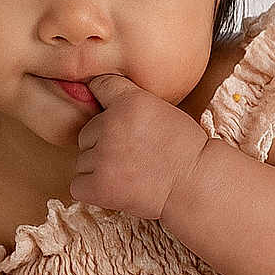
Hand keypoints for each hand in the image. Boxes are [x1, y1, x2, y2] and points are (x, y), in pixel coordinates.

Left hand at [70, 73, 210, 219]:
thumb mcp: (161, 109)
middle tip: (132, 154)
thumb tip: (94, 95)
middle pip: (86, 132)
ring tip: (129, 172)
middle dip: (102, 143)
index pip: (99, 85)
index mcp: (130, 101)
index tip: (112, 115)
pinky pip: (78, 185)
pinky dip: (92, 189)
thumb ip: (129, 102)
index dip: (104, 102)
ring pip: (82, 160)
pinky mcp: (99, 185)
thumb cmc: (184, 149)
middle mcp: (112, 124)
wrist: (197, 184)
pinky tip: (116, 188)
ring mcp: (103, 156)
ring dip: (98, 168)